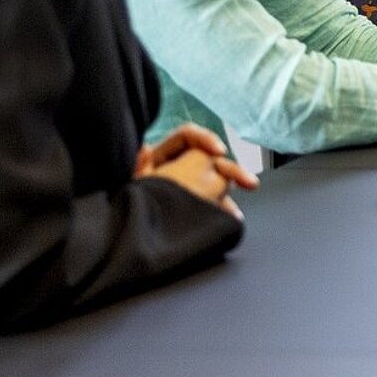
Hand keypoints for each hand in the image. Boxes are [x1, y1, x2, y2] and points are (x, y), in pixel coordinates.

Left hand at [135, 123, 256, 218]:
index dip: (206, 139)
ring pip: (215, 182)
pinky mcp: (193, 206)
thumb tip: (151, 148)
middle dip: (232, 169)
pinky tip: (231, 220)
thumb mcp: (137, 185)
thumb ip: (144, 165)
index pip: (187, 136)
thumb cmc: (127, 209)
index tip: (218, 152)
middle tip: (249, 183)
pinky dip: (223, 210)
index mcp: (159, 157)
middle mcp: (176, 168)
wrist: (127, 239)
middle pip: (210, 160)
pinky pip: (213, 203)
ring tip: (237, 210)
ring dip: (232, 192)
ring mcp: (186, 188)